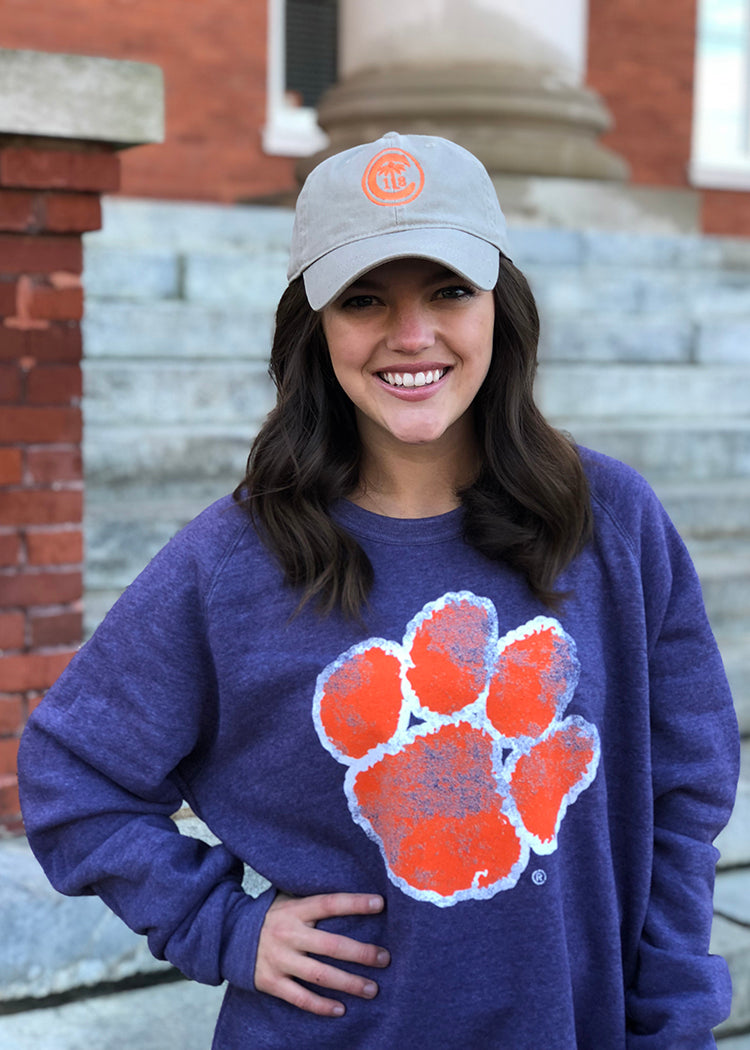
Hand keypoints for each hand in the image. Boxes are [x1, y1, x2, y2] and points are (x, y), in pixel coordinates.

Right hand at [254, 891, 389, 1016]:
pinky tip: (341, 1009)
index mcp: (295, 910)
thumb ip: (312, 899)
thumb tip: (349, 889)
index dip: (354, 903)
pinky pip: (300, 997)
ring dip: (348, 983)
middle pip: (330, 945)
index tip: (379, 904)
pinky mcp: (271, 982)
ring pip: (320, 975)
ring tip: (372, 989)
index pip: (329, 903)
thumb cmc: (270, 916)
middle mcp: (288, 934)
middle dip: (360, 953)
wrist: (228, 935)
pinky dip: (321, 1006)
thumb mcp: (287, 899)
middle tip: (385, 959)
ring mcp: (279, 959)